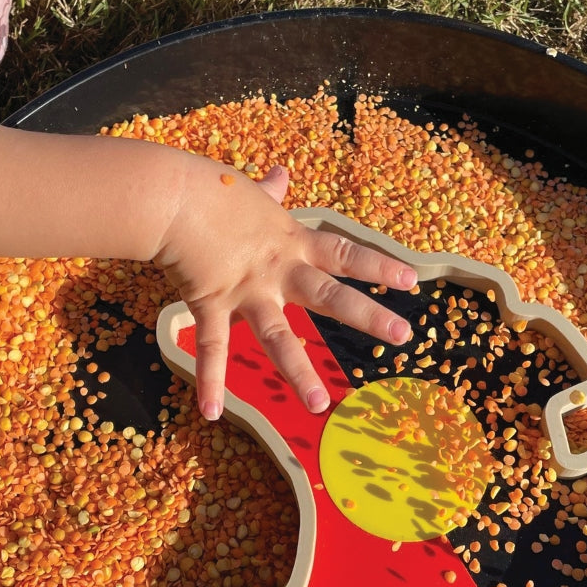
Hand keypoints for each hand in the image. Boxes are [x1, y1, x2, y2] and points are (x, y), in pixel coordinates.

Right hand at [153, 160, 416, 419]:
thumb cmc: (212, 190)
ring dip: (299, 373)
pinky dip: (210, 381)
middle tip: (403, 336)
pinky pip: (213, 349)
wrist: (174, 197)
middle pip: (330, 296)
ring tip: (319, 405)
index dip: (379, 266)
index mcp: (290, 243)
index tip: (412, 280)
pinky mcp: (212, 305)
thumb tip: (281, 174)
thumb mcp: (251, 192)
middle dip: (368, 316)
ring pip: (278, 337)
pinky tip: (212, 412)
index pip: (345, 254)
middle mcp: (277, 272)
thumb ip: (270, 191)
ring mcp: (247, 292)